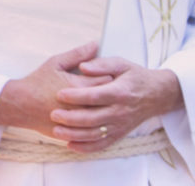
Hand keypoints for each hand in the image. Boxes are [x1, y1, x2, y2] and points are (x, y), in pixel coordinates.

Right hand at [0, 42, 109, 135]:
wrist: (20, 104)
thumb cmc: (37, 82)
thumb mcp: (55, 63)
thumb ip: (77, 54)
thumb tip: (96, 44)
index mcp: (78, 87)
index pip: (107, 80)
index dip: (107, 76)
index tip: (104, 74)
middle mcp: (81, 106)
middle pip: (109, 100)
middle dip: (108, 93)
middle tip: (104, 88)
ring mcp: (78, 122)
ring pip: (104, 117)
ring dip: (104, 110)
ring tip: (98, 102)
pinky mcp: (75, 133)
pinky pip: (94, 131)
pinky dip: (97, 124)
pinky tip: (92, 116)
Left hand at [50, 57, 183, 152]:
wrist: (157, 95)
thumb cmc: (134, 77)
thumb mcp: (121, 64)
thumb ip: (101, 64)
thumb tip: (83, 66)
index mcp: (120, 92)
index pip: (96, 96)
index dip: (77, 96)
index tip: (59, 94)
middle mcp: (121, 111)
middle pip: (94, 118)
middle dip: (72, 118)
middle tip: (53, 114)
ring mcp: (120, 125)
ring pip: (96, 134)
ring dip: (75, 135)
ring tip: (56, 131)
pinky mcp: (119, 134)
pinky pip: (102, 144)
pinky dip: (86, 147)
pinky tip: (70, 145)